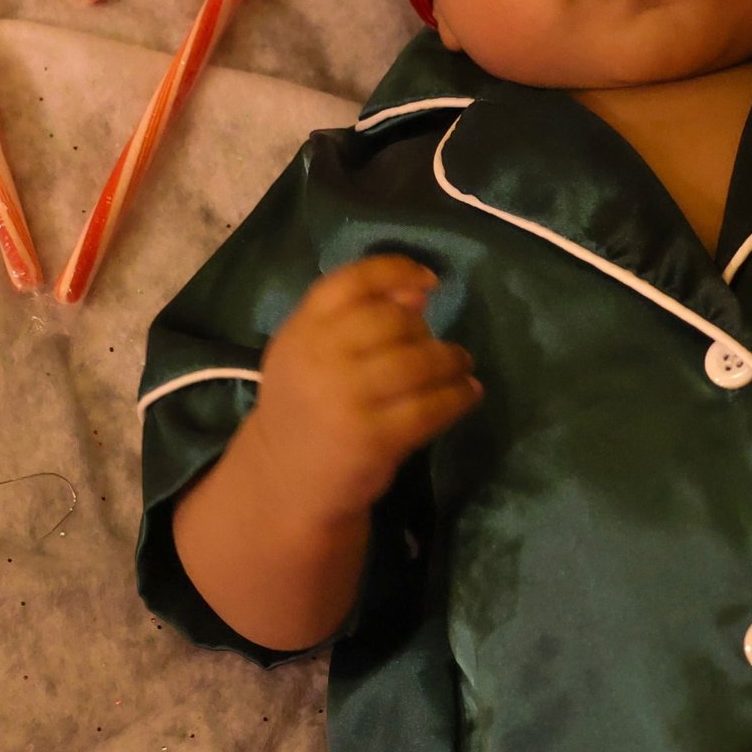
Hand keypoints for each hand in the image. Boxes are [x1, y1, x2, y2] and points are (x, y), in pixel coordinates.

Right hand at [249, 255, 480, 525]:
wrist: (283, 481)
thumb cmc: (306, 408)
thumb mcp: (313, 355)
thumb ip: (356, 320)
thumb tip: (418, 291)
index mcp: (301, 330)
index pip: (350, 282)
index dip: (396, 271)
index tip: (431, 280)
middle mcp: (319, 358)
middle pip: (393, 320)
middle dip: (425, 331)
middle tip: (441, 346)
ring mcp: (346, 399)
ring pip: (418, 362)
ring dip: (451, 360)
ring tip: (462, 366)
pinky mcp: (373, 438)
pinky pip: (430, 407)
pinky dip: (457, 397)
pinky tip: (468, 394)